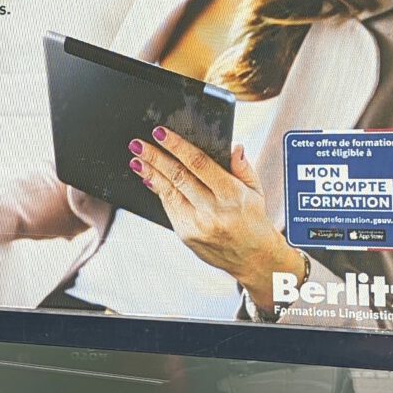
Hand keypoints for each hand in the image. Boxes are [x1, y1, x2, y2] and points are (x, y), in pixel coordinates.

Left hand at [131, 129, 297, 305]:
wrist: (252, 258)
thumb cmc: (253, 219)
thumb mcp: (256, 191)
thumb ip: (243, 168)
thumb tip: (233, 146)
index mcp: (232, 195)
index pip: (199, 164)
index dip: (177, 146)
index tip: (160, 133)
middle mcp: (213, 210)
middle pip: (178, 177)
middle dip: (155, 158)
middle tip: (137, 144)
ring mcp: (197, 225)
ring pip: (169, 193)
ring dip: (150, 174)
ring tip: (136, 159)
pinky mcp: (186, 235)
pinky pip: (169, 207)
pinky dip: (158, 191)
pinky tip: (148, 179)